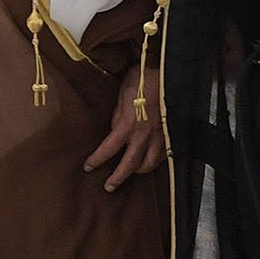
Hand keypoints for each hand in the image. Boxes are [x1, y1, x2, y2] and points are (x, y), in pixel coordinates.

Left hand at [85, 70, 163, 191]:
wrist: (167, 71)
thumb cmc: (141, 79)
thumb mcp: (122, 95)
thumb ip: (118, 116)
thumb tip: (114, 129)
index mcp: (128, 125)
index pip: (109, 149)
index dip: (97, 160)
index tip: (88, 168)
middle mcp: (145, 135)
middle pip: (130, 164)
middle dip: (118, 177)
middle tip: (108, 187)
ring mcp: (160, 136)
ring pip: (150, 163)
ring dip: (139, 171)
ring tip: (131, 173)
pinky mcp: (171, 133)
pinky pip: (163, 154)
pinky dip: (155, 161)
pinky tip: (149, 160)